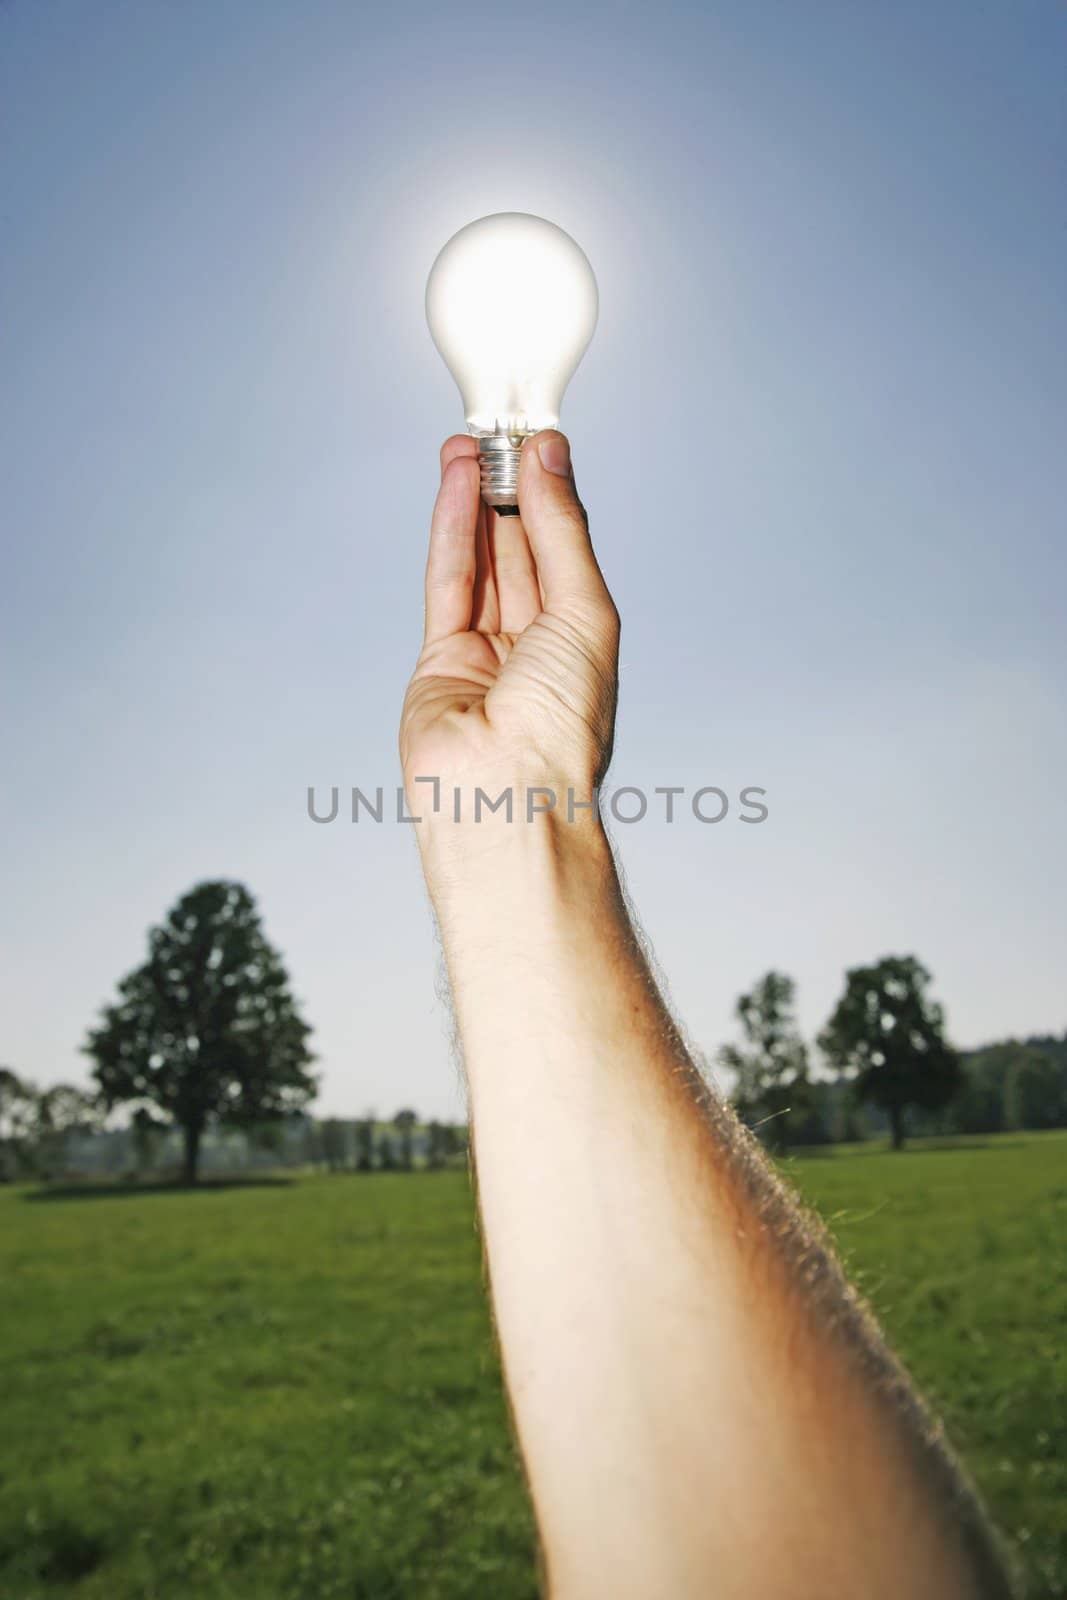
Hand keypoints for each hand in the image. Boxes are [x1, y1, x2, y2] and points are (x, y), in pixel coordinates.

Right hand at [399, 431, 619, 838]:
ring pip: (481, 561)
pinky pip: (446, 582)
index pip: (566, 553)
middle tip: (502, 433)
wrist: (507, 792)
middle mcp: (536, 648)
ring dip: (476, 500)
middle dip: (511, 492)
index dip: (553, 496)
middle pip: (521, 551)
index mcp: (583, 644)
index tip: (543, 441)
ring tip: (472, 444)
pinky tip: (458, 484)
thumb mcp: (584, 609)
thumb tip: (552, 461)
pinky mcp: (438, 661)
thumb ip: (561, 532)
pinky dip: (451, 529)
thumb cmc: (562, 725)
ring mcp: (485, 655)